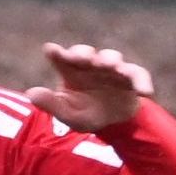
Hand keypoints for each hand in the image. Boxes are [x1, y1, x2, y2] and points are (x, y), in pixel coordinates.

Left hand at [30, 44, 153, 129]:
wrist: (115, 124)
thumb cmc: (88, 114)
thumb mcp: (69, 114)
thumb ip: (51, 104)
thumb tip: (30, 93)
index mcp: (73, 71)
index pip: (63, 58)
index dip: (57, 54)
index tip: (51, 50)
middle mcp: (92, 65)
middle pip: (87, 53)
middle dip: (85, 53)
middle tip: (85, 58)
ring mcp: (113, 69)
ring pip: (112, 57)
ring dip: (111, 60)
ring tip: (110, 66)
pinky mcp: (132, 77)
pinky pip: (138, 75)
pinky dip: (142, 82)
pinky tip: (144, 93)